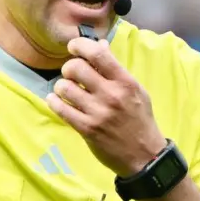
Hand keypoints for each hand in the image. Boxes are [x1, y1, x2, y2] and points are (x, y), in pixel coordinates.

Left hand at [46, 37, 167, 175]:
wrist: (145, 156)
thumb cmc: (140, 120)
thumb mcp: (136, 90)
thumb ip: (116, 69)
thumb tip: (100, 44)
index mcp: (125, 82)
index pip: (98, 53)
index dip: (80, 45)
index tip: (74, 47)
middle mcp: (111, 95)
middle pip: (76, 68)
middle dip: (68, 68)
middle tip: (71, 74)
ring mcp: (98, 113)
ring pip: (65, 87)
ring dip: (61, 86)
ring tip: (67, 90)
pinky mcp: (86, 129)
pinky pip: (61, 109)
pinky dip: (54, 101)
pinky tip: (57, 100)